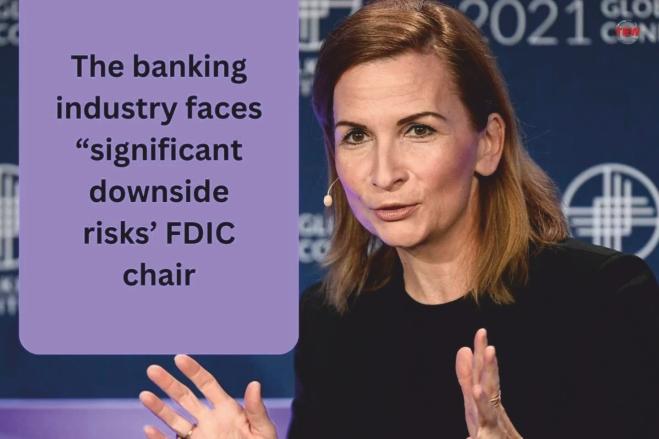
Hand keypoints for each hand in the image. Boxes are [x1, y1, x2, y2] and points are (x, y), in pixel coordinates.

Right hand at [139, 354, 277, 438]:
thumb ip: (256, 410)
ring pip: (175, 420)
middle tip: (152, 369)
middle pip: (185, 398)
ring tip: (144, 395)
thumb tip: (254, 384)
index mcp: (227, 410)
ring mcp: (200, 437)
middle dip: (169, 384)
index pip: (207, 385)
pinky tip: (148, 429)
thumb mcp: (263, 430)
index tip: (179, 358)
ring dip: (159, 408)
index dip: (193, 371)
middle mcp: (210, 421)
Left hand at [455, 328, 522, 438]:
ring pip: (487, 413)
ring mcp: (492, 427)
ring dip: (482, 401)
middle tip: (490, 349)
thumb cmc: (489, 424)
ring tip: (477, 389)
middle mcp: (492, 410)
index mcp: (486, 398)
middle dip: (490, 369)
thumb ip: (467, 375)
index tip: (481, 332)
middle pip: (490, 386)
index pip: (483, 372)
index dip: (482, 353)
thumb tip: (464, 349)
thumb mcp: (475, 397)